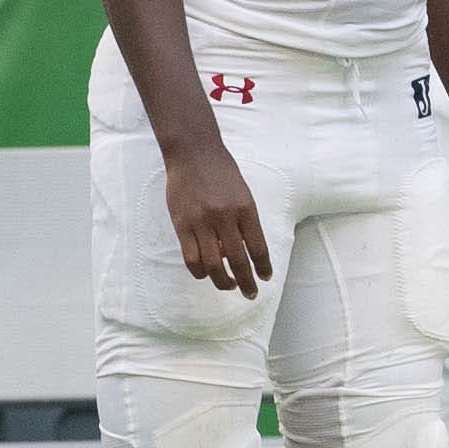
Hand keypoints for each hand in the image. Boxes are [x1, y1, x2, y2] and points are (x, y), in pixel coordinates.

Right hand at [164, 139, 272, 297]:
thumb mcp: (243, 194)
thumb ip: (245, 222)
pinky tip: (206, 273)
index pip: (258, 248)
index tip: (265, 278)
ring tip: (228, 285)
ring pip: (213, 265)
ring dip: (223, 282)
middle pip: (238, 261)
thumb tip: (244, 253)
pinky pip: (191, 258)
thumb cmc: (221, 173)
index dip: (263, 268)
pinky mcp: (182, 225)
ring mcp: (202, 223)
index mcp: (246, 209)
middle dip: (247, 282)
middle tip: (250, 293)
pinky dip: (200, 271)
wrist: (193, 153)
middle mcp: (225, 218)